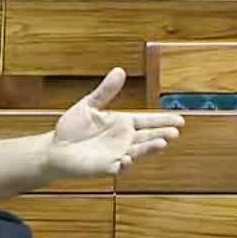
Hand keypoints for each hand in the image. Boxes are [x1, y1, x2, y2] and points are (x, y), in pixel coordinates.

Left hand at [48, 67, 184, 177]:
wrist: (55, 148)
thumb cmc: (72, 128)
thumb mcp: (88, 105)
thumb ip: (105, 91)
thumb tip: (119, 71)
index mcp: (122, 123)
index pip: (147, 120)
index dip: (163, 120)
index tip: (180, 119)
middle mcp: (124, 139)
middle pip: (148, 136)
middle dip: (161, 134)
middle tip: (174, 131)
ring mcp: (117, 153)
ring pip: (138, 151)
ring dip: (149, 148)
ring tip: (161, 143)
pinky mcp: (107, 167)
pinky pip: (119, 166)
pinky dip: (125, 163)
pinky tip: (128, 158)